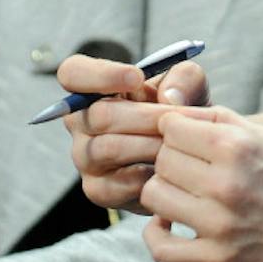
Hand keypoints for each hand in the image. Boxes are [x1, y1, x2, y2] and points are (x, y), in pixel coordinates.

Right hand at [57, 53, 209, 212]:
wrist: (188, 153)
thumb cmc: (180, 110)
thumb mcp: (189, 84)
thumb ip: (184, 78)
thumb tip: (169, 99)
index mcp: (93, 88)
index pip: (73, 72)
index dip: (100, 74)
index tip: (137, 77)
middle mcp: (81, 121)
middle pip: (99, 114)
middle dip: (144, 116)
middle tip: (176, 119)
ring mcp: (85, 157)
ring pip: (108, 148)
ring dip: (148, 144)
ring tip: (177, 143)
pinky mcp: (97, 189)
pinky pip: (116, 183)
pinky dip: (147, 175)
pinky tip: (167, 169)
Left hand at [139, 105, 262, 261]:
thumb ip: (219, 120)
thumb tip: (171, 113)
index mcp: (237, 145)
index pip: (169, 127)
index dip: (174, 132)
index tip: (185, 141)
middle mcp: (225, 181)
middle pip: (161, 161)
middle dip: (171, 161)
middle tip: (190, 169)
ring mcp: (220, 223)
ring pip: (154, 198)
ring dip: (165, 194)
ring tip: (184, 195)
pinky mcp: (219, 259)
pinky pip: (161, 248)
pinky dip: (156, 236)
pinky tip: (169, 225)